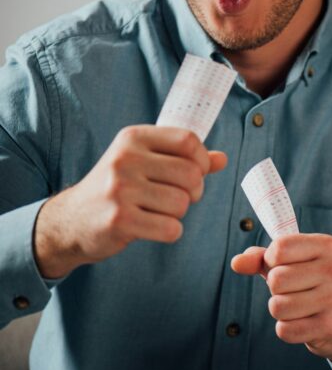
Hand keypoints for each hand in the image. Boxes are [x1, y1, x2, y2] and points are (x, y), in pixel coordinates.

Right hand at [34, 125, 226, 278]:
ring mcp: (120, 189)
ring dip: (178, 213)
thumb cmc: (117, 188)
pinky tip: (151, 227)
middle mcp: (125, 159)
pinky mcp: (120, 220)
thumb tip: (223, 159)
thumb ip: (183, 158)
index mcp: (133, 138)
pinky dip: (170, 232)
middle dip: (194, 192)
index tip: (196, 173)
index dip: (202, 161)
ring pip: (182, 203)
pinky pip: (171, 228)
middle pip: (191, 174)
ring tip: (158, 211)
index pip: (188, 141)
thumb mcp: (144, 162)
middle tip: (178, 198)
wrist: (70, 221)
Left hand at [230, 234, 331, 369]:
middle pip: (276, 280)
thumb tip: (236, 263)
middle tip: (294, 290)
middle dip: (276, 288)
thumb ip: (262, 258)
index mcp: (328, 245)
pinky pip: (285, 330)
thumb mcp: (293, 262)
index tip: (283, 265)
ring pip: (277, 307)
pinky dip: (287, 329)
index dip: (271, 260)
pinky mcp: (329, 326)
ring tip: (298, 306)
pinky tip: (303, 322)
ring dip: (280, 310)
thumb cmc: (314, 283)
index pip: (279, 248)